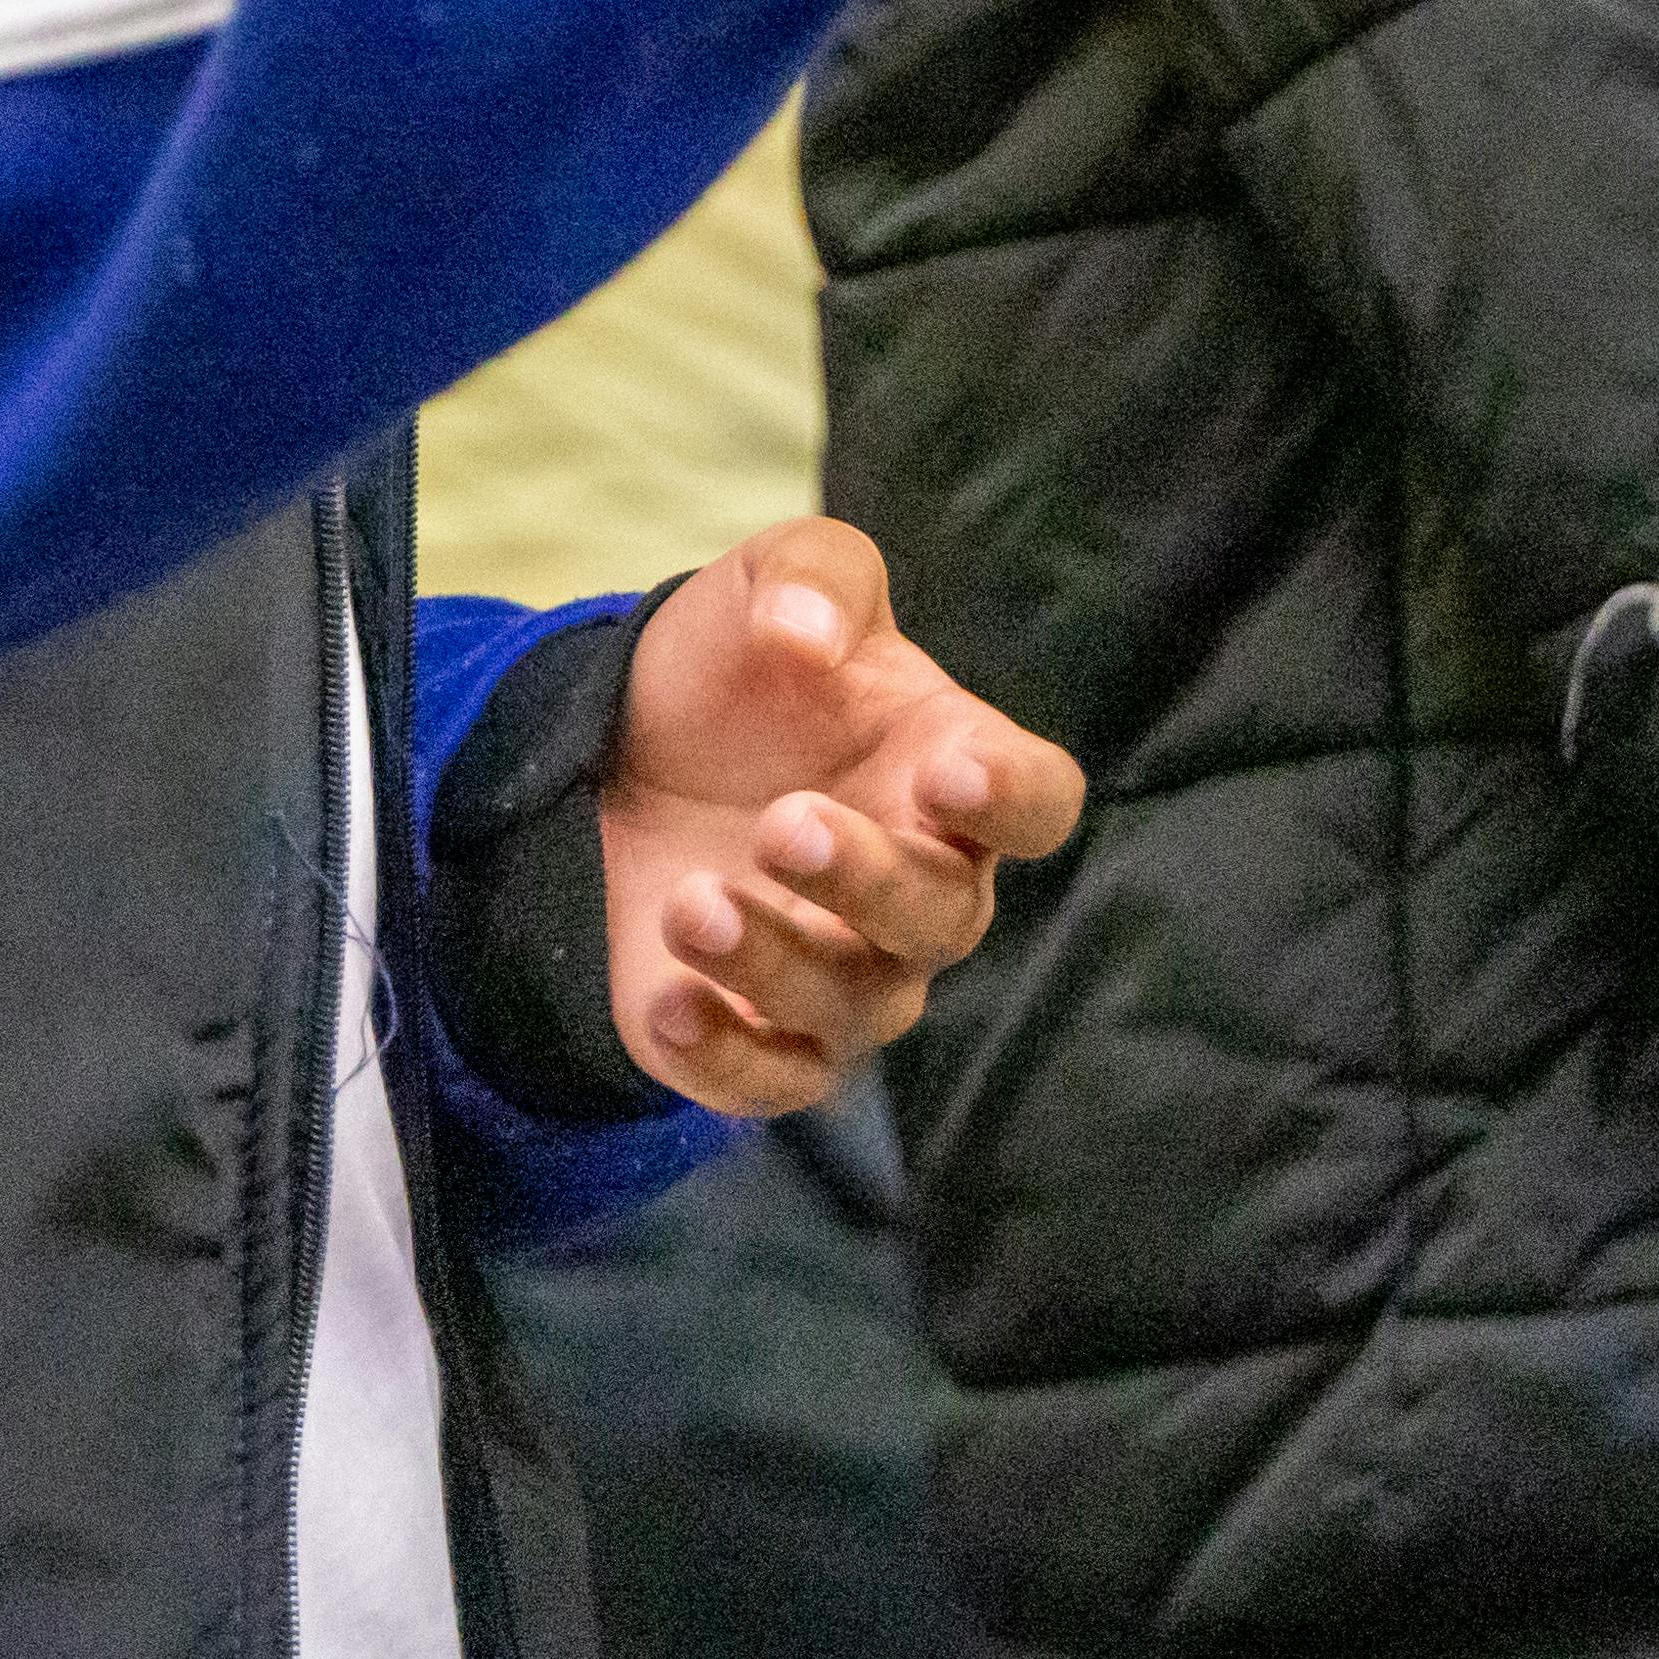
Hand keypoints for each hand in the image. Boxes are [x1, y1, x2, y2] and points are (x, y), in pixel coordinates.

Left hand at [595, 519, 1084, 1112]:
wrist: (621, 745)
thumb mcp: (772, 578)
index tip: (949, 771)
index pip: (1036, 801)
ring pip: (861, 1003)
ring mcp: (849, 972)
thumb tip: (809, 636)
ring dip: (779, 961)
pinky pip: (776, 1081)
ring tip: (695, 901)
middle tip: (785, 823)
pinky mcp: (764, 1037)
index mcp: (951, 770)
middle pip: (944, 916)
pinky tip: (670, 1002)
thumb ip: (812, 577)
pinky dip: (730, 1059)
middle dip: (869, 879)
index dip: (1009, 796)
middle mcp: (921, 887)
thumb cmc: (740, 666)